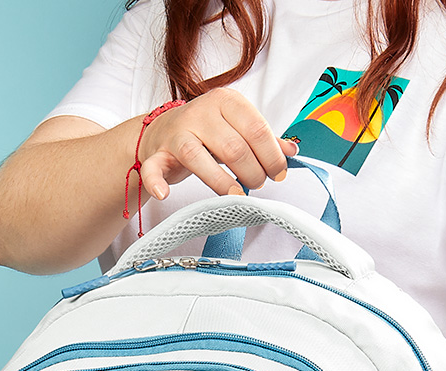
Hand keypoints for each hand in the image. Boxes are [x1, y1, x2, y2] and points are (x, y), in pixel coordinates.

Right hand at [135, 88, 297, 200]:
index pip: (257, 129)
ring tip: (237, 194)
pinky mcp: (159, 153)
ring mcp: (178, 132)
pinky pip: (154, 168)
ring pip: (200, 158)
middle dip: (253, 172)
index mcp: (226, 101)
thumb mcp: (237, 128)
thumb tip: (292, 151)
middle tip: (257, 184)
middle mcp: (201, 112)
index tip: (278, 173)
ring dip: (222, 183)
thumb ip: (263, 139)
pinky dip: (157, 182)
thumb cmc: (206, 131)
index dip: (272, 155)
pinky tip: (165, 194)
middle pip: (234, 147)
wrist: (163, 131)